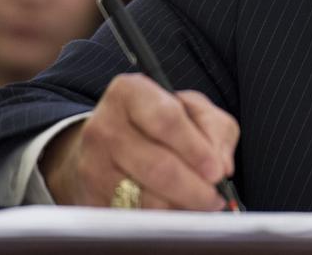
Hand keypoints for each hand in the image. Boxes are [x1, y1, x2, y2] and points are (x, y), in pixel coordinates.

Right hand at [40, 73, 239, 210]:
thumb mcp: (192, 109)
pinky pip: (133, 216)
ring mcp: (92, 164)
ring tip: (197, 203)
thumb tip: (222, 165)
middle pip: (157, 166)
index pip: (166, 120)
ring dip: (180, 206)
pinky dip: (161, 219)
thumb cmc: (159, 123)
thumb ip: (215, 128)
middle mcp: (105, 126)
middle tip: (214, 197)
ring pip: (145, 198)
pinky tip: (174, 209)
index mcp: (130, 92)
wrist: (108, 144)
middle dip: (194, 188)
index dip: (196, 149)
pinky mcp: (90, 196)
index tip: (216, 172)